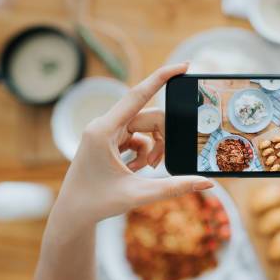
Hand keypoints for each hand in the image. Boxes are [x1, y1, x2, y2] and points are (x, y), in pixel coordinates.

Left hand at [54, 63, 212, 225]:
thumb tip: (207, 182)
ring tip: (137, 173)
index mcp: (103, 130)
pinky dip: (139, 154)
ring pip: (142, 130)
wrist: (72, 214)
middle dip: (158, 141)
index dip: (162, 77)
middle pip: (147, 119)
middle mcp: (102, 125)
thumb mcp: (139, 194)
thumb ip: (175, 187)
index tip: (184, 66)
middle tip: (157, 166)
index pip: (139, 94)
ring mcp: (104, 131)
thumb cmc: (97, 203)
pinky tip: (129, 171)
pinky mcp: (106, 139)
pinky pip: (134, 138)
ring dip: (147, 151)